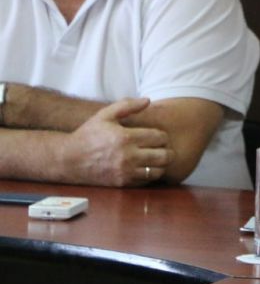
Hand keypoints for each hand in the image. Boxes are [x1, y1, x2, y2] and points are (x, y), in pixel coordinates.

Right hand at [60, 98, 174, 186]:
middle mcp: (127, 156)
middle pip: (164, 155)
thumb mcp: (105, 115)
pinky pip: (146, 181)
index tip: (157, 136)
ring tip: (155, 158)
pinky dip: (150, 175)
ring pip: (158, 170)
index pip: (160, 137)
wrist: (68, 159)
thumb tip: (148, 100)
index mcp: (125, 137)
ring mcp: (125, 171)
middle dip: (166, 150)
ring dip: (161, 164)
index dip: (162, 136)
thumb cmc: (88, 134)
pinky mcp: (122, 183)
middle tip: (162, 148)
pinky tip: (145, 167)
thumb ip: (127, 106)